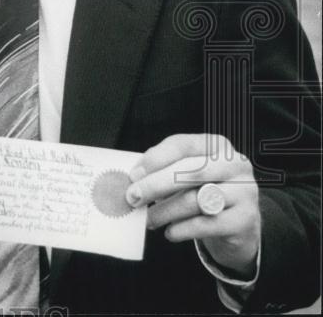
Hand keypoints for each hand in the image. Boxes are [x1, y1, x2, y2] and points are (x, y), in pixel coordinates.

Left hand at [125, 134, 259, 276]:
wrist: (239, 227)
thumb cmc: (204, 193)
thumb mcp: (187, 176)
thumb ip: (164, 170)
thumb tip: (133, 178)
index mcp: (217, 146)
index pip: (182, 145)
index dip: (155, 159)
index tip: (133, 175)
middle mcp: (235, 165)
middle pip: (191, 171)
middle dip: (156, 185)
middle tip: (133, 197)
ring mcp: (245, 192)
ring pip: (196, 200)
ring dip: (165, 211)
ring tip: (148, 219)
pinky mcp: (245, 220)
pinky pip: (206, 225)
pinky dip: (182, 229)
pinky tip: (169, 232)